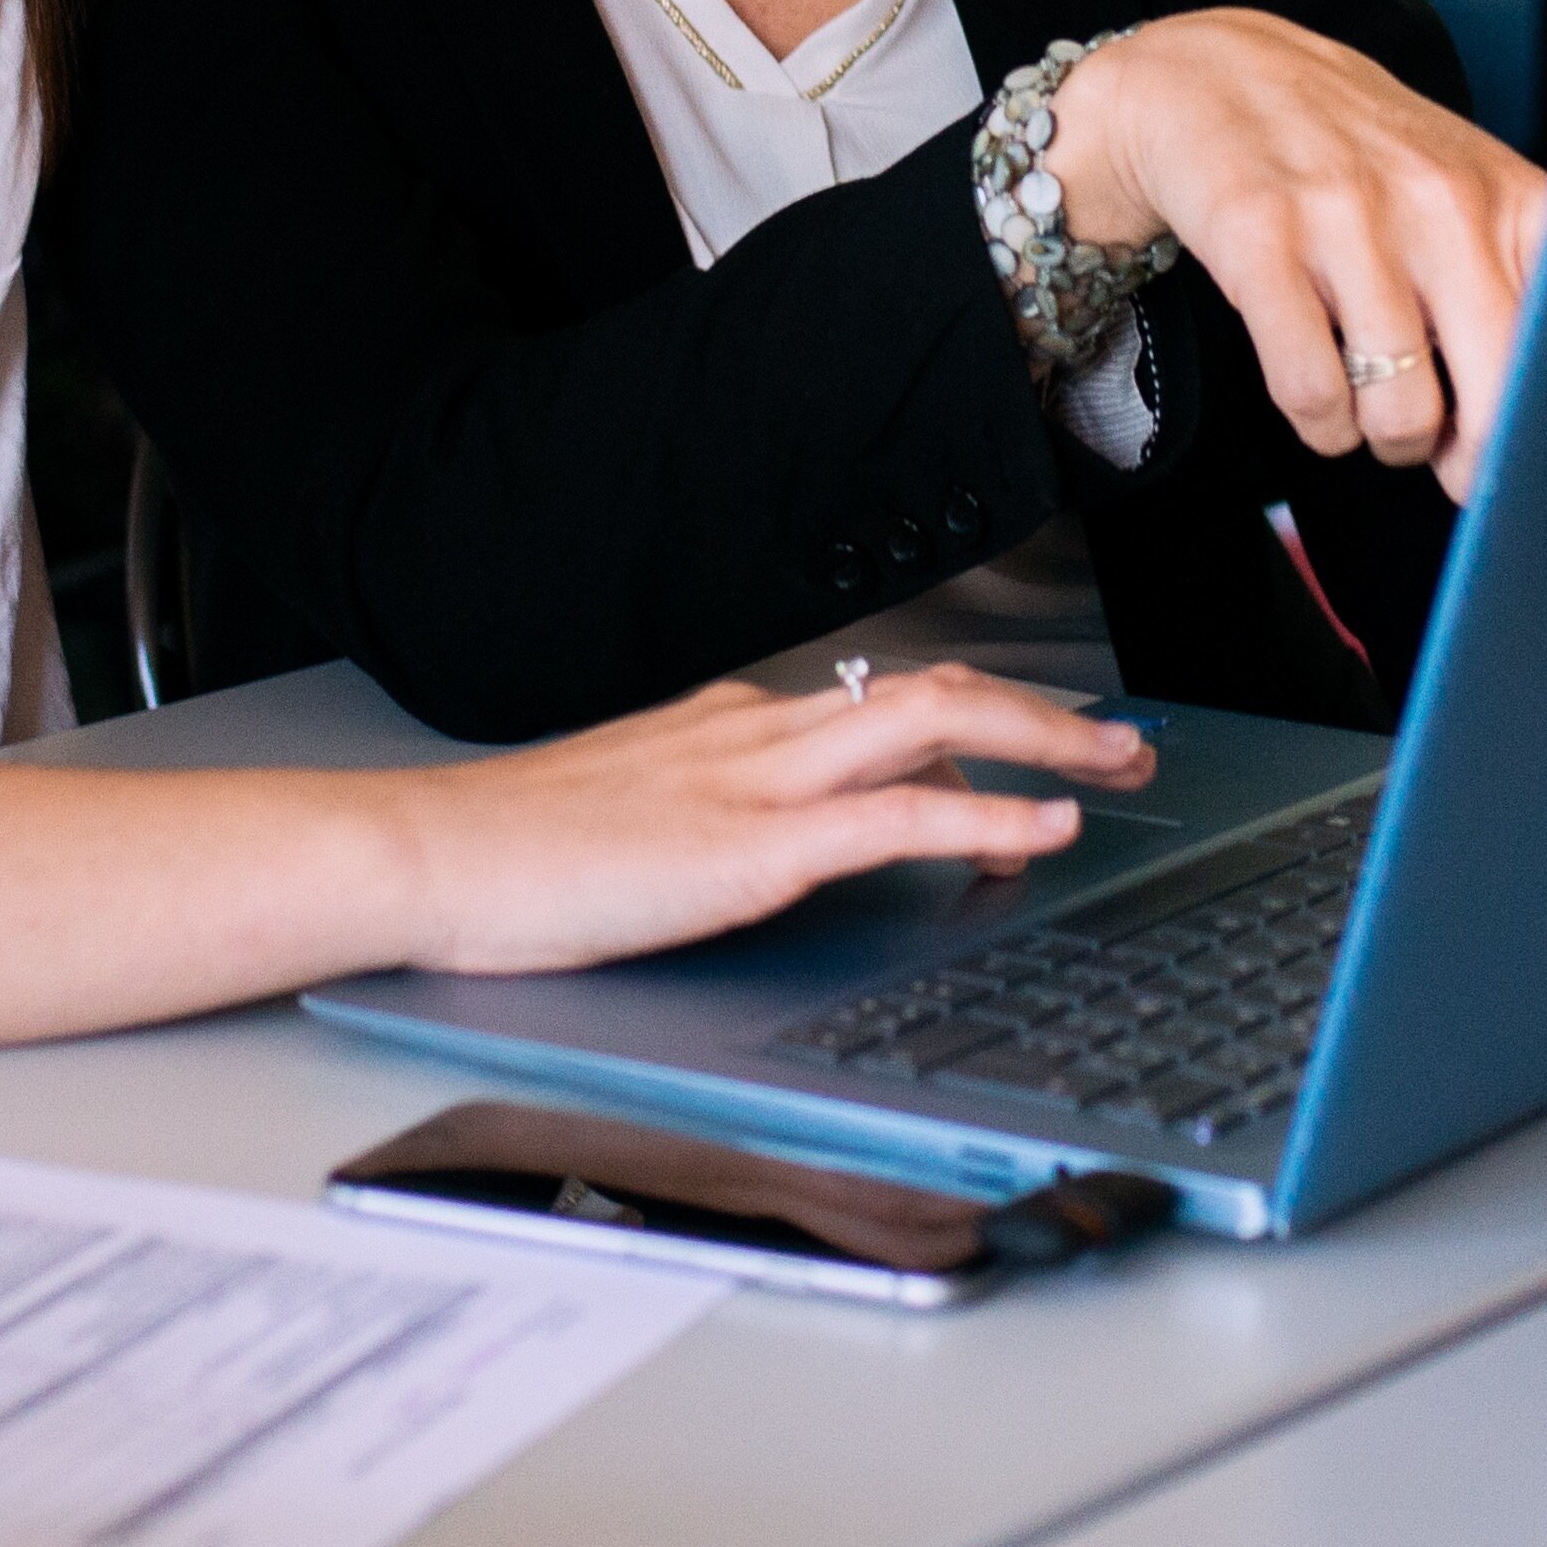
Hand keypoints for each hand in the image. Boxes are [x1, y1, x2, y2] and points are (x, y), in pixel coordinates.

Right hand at [393, 661, 1149, 972]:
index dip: (979, 720)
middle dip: (1044, 713)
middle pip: (936, 690)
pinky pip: (899, 815)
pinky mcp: (750, 848)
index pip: (882, 702)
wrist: (424, 856)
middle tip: (1122, 743)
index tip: (1038, 748)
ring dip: (1045, 742)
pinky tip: (1043, 831)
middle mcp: (758, 732)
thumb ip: (707, 818)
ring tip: (1117, 767)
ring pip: (937, 724)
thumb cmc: (507, 855)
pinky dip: (988, 814)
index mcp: (730, 727)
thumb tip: (769, 847)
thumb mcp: (628, 818)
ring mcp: (757, 782)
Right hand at [1043, 10, 1546, 492]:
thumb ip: (1512, 285)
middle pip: (1500, 397)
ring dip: (1383, 438)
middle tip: (1444, 449)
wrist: (1217, 75)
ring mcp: (1349, 216)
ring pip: (1401, 414)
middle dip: (1474, 457)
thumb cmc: (1358, 160)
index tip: (1537, 443)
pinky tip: (1319, 394)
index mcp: (1506, 193)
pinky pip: (1313, 393)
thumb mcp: (1458, 191)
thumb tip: (1540, 426)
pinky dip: (1320, 422)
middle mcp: (1439, 200)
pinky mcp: (1262, 239)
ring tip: (1370, 406)